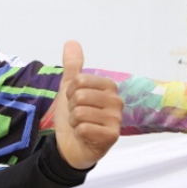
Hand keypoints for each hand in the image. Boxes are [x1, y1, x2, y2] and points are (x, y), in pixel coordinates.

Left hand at [53, 41, 122, 169]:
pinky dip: (78, 133)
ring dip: (73, 121)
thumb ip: (72, 67)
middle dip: (71, 107)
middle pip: (80, 95)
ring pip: (80, 112)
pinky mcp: (111, 136)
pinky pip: (84, 128)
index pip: (79, 80)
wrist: (70, 146)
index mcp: (109, 88)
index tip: (75, 101)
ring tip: (81, 125)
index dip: (70, 92)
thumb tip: (71, 42)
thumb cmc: (74, 117)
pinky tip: (84, 136)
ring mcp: (116, 120)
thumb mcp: (69, 89)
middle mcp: (117, 102)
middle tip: (78, 115)